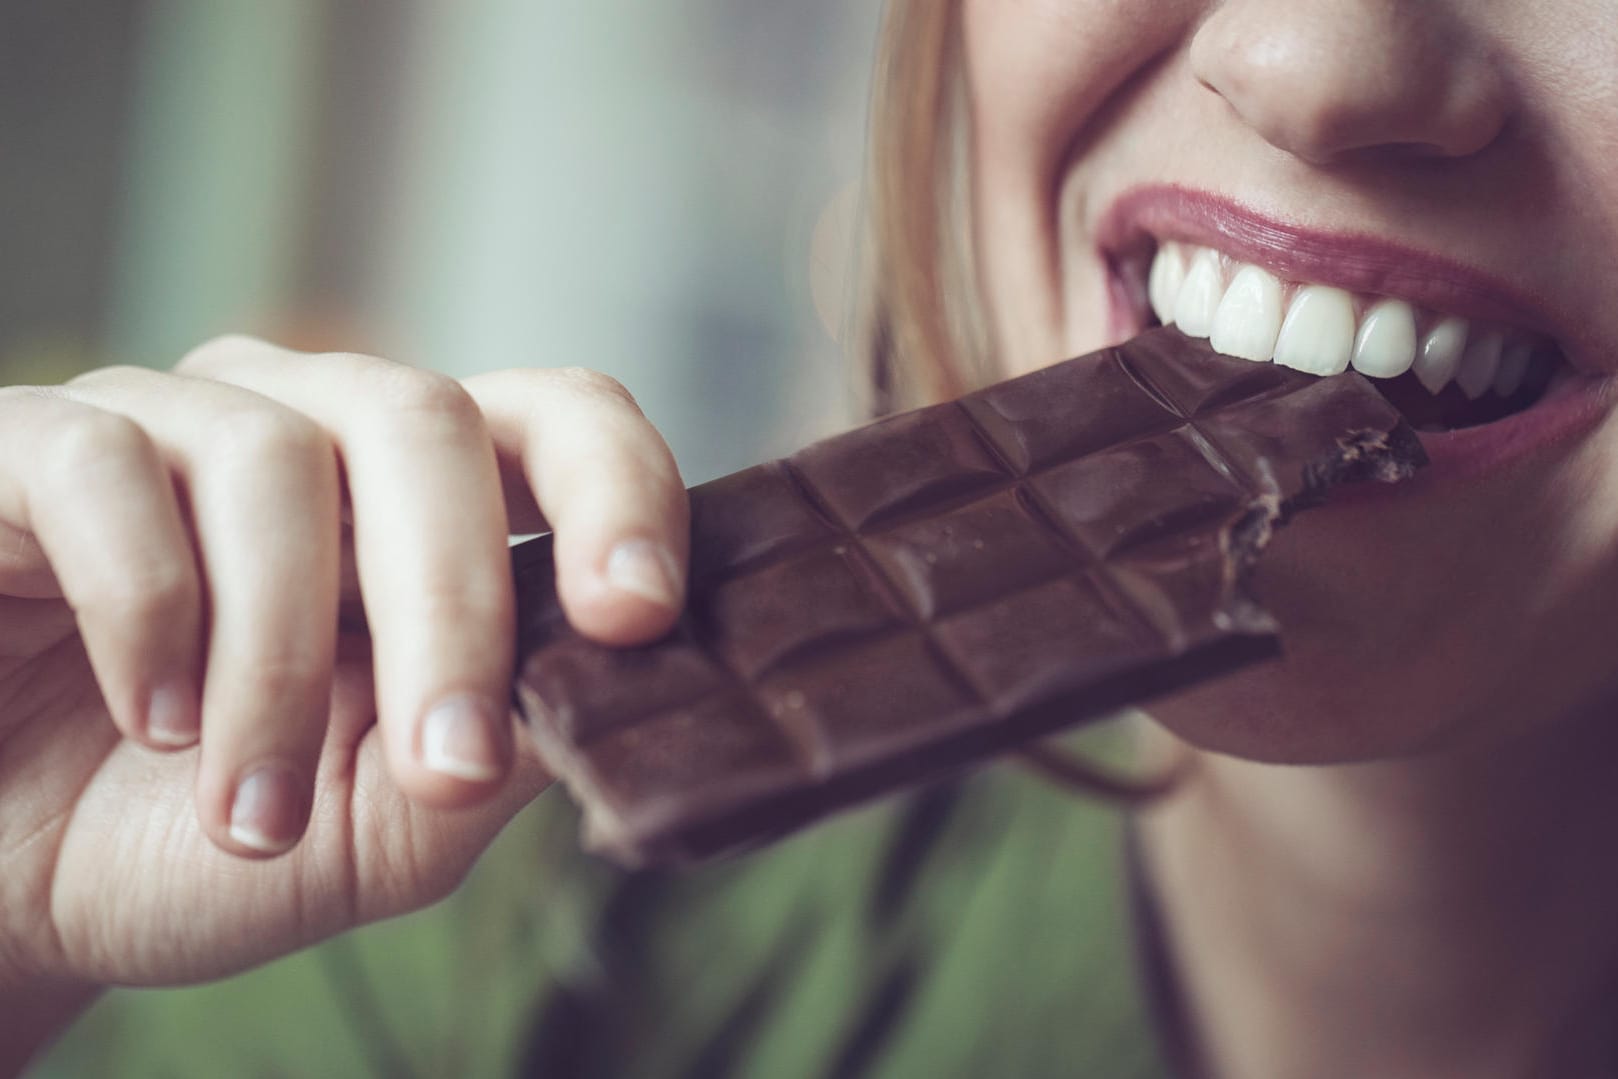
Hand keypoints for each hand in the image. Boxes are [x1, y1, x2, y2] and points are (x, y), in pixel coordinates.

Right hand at [0, 338, 687, 1038]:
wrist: (5, 884)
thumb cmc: (202, 838)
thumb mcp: (382, 827)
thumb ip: (500, 752)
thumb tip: (614, 682)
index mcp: (420, 505)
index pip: (555, 422)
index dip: (616, 492)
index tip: (636, 614)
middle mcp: (307, 430)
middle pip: (425, 420)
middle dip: (452, 604)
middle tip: (446, 761)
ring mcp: (169, 425)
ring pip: (273, 457)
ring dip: (279, 660)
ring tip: (252, 813)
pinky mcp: (29, 446)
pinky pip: (107, 469)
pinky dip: (150, 613)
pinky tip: (156, 718)